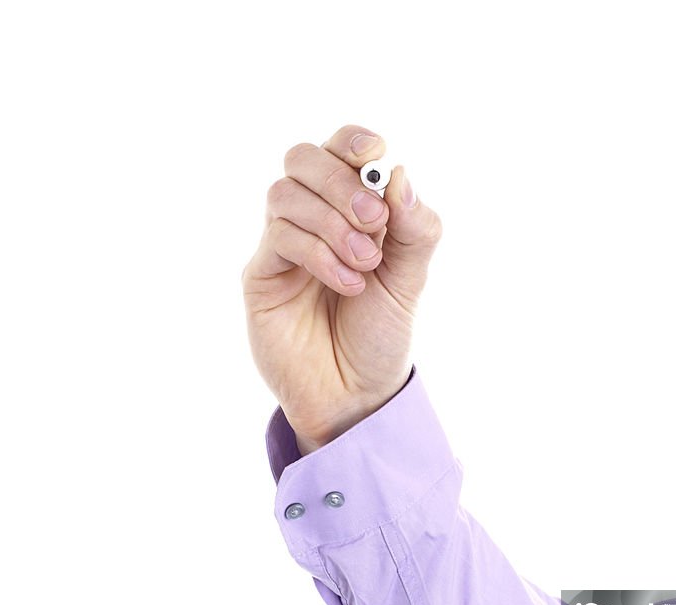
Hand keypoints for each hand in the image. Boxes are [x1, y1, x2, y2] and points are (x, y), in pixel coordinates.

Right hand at [242, 124, 442, 454]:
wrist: (356, 393)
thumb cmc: (380, 333)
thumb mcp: (410, 279)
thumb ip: (413, 228)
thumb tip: (399, 174)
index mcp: (348, 209)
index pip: (339, 150)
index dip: (352, 141)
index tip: (375, 154)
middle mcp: (310, 218)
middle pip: (302, 159)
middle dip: (340, 181)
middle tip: (375, 220)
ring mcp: (281, 245)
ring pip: (284, 194)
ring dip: (331, 222)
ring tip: (365, 264)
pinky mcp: (261, 276)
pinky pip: (279, 239)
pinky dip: (319, 254)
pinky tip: (348, 284)